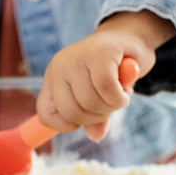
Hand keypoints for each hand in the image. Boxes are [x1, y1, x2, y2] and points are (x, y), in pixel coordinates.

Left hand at [37, 11, 173, 140]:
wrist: (129, 38)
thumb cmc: (111, 71)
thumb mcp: (98, 97)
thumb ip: (94, 117)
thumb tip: (95, 136)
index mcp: (53, 78)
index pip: (46, 113)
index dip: (65, 125)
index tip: (85, 120)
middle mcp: (59, 66)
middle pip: (71, 111)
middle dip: (95, 117)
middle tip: (110, 106)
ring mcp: (77, 57)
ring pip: (90, 101)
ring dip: (111, 107)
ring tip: (119, 96)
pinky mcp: (100, 51)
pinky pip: (106, 88)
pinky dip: (119, 98)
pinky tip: (125, 93)